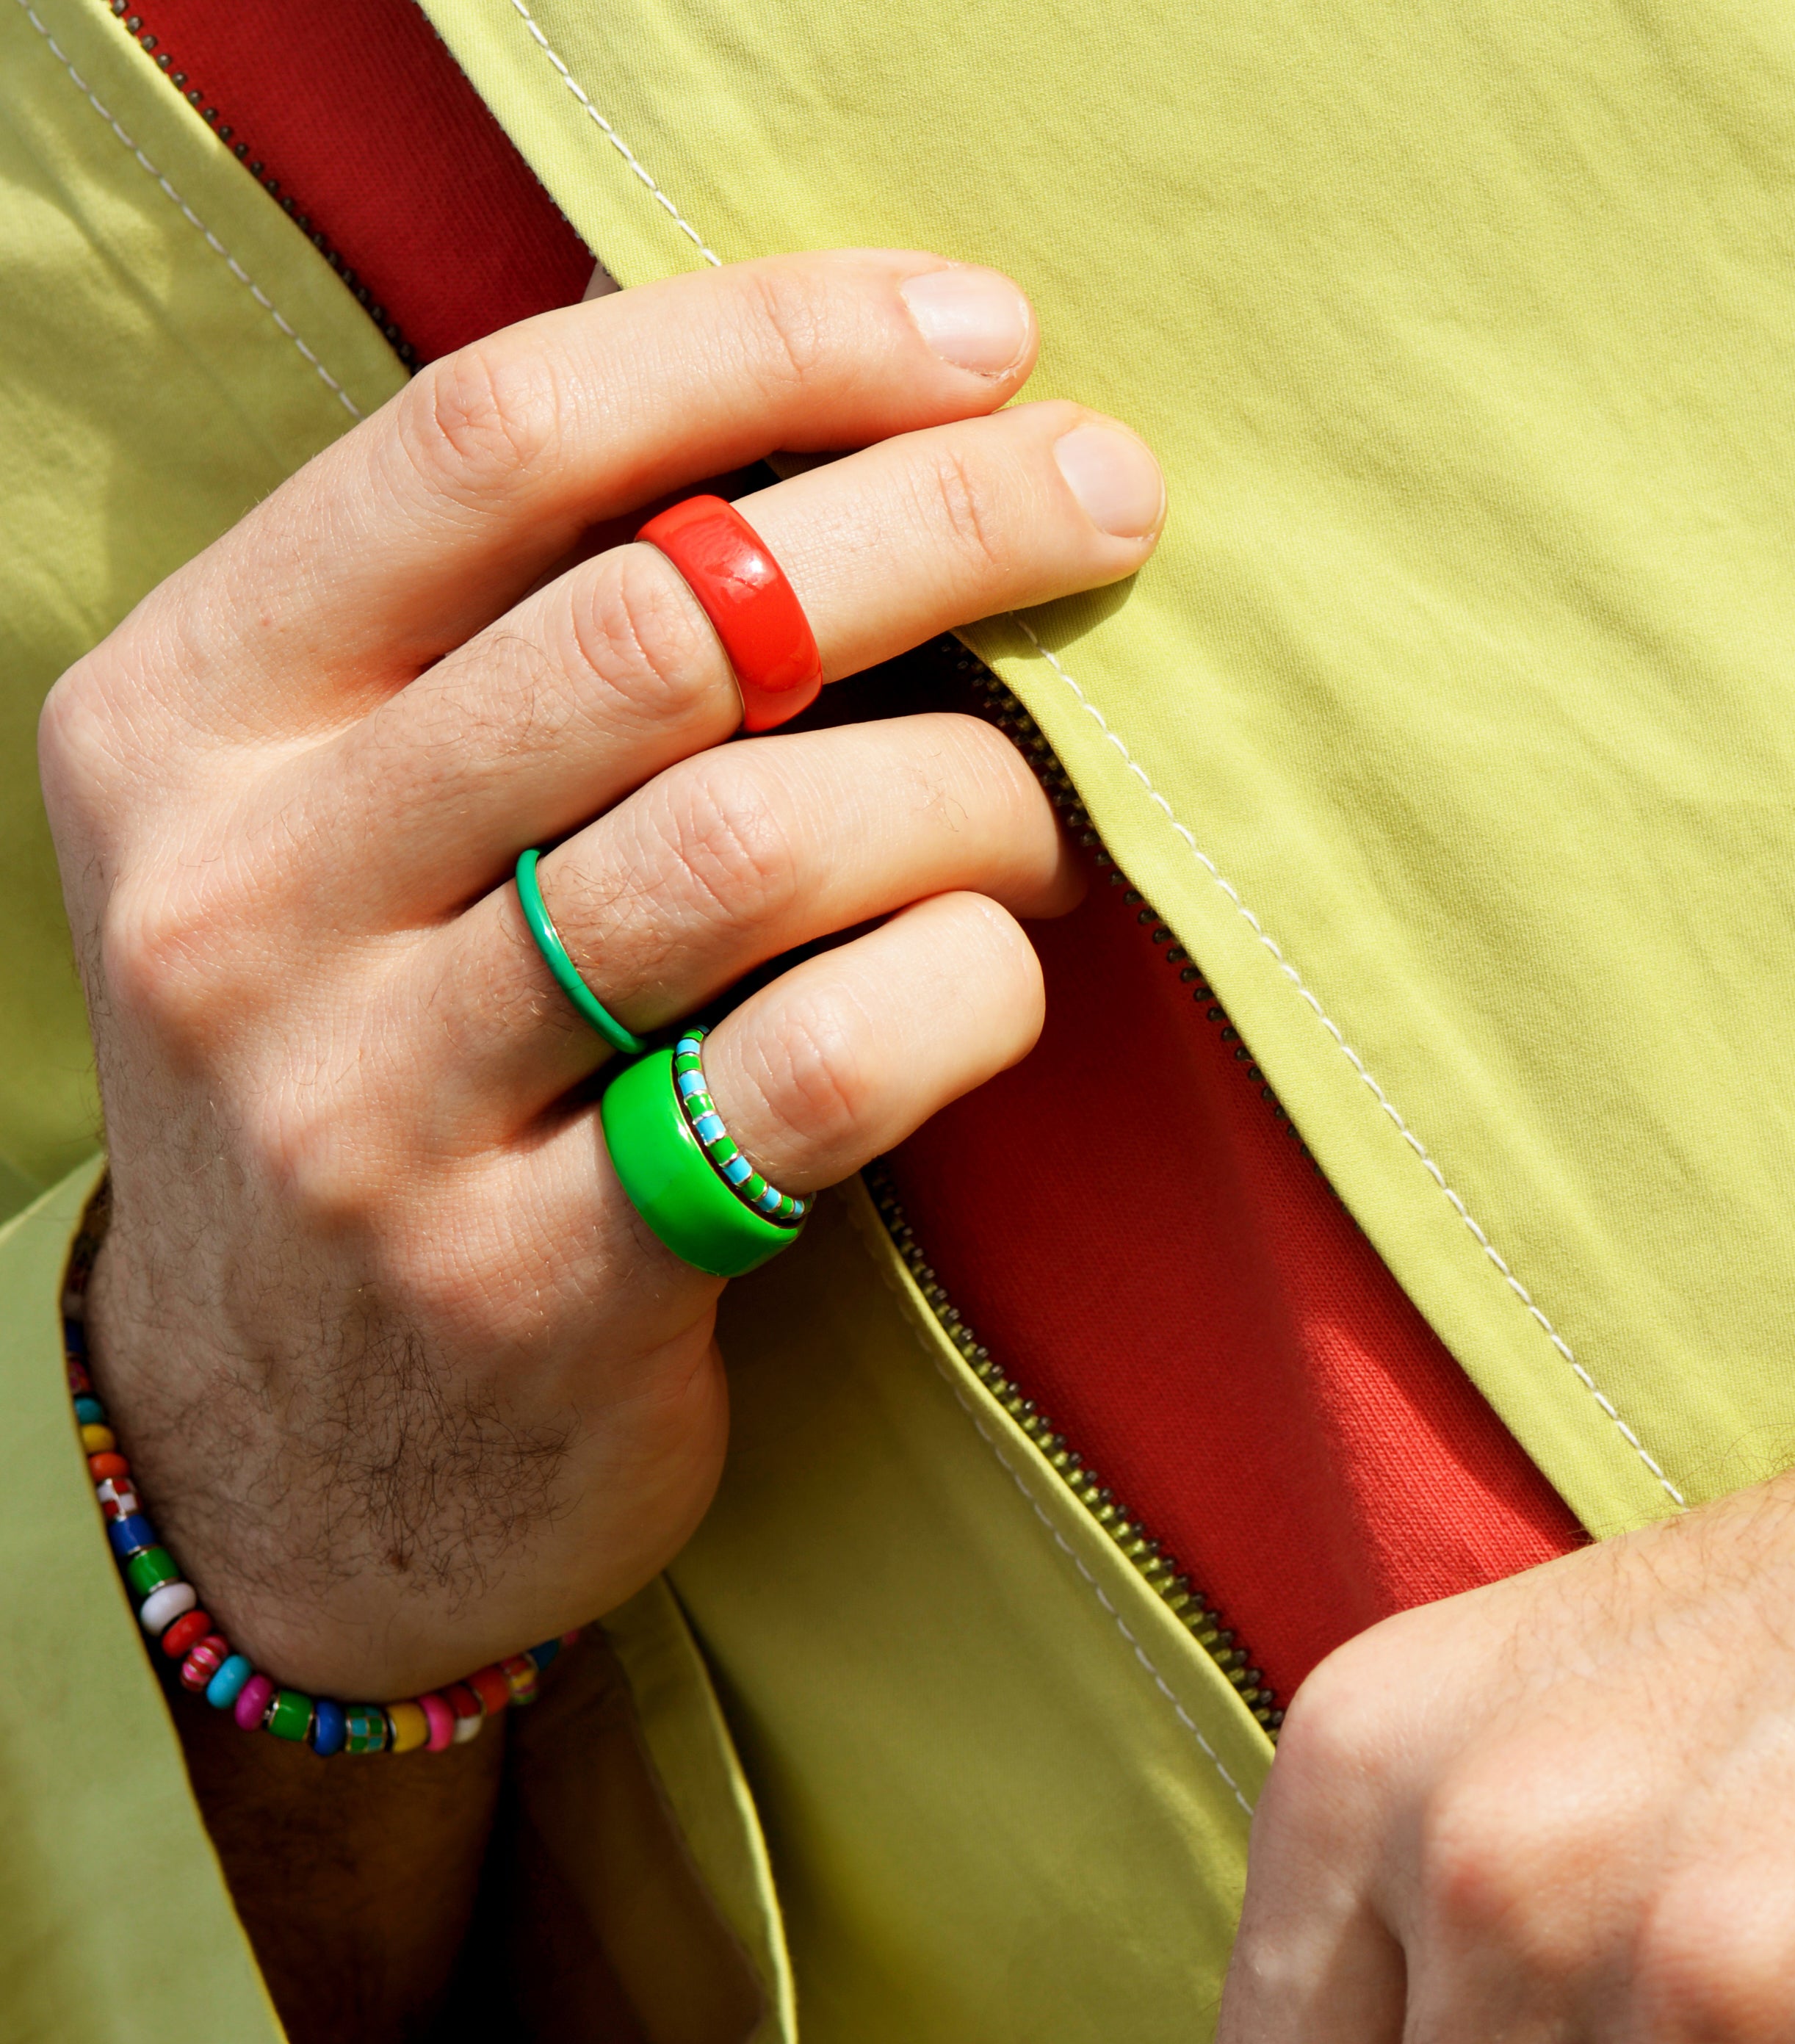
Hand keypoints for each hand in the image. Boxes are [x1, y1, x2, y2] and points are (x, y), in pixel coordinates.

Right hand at [46, 252, 1162, 1696]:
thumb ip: (506, 644)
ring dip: (972, 791)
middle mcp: (245, 896)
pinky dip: (962, 990)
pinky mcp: (528, 1285)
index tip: (979, 340)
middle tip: (1107, 508)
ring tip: (1048, 817)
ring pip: (752, 841)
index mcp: (194, 719)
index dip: (767, 347)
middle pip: (658, 619)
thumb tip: (830, 416)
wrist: (292, 1458)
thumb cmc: (386, 1079)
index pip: (492, 436)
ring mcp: (369, 1106)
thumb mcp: (345, 835)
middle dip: (938, 530)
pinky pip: (815, 1068)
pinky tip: (998, 981)